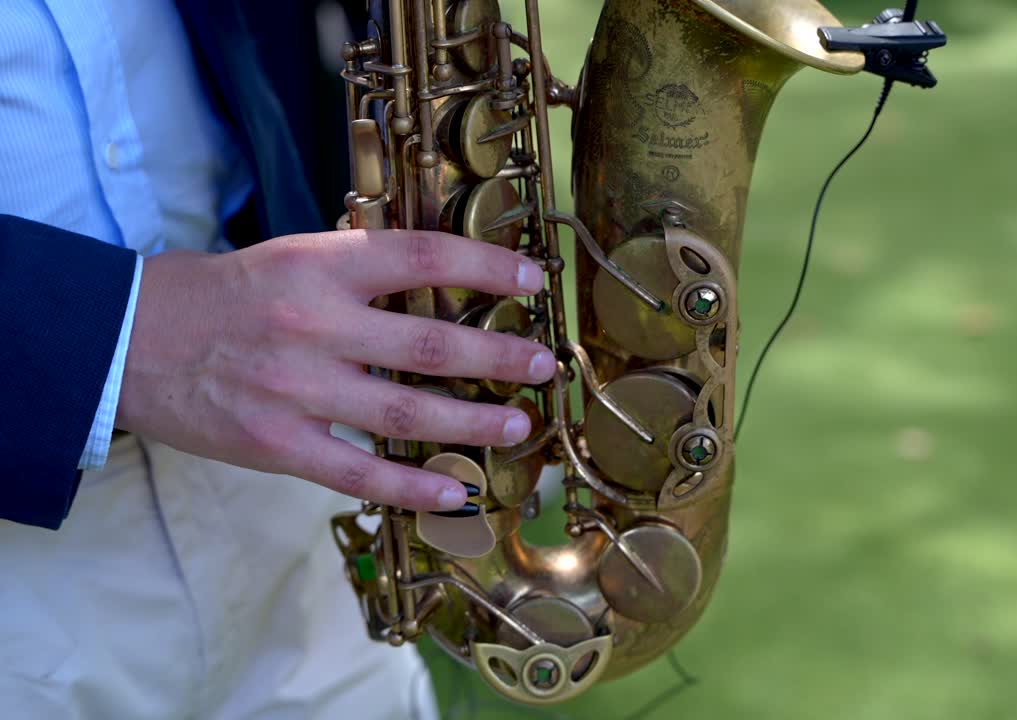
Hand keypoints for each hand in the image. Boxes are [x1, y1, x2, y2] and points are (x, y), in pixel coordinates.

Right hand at [116, 229, 553, 511]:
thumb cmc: (219, 294)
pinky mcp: (278, 444)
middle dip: (500, 357)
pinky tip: (457, 490)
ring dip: (474, 423)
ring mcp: (298, 389)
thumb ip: (358, 271)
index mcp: (320, 264)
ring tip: (518, 426)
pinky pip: (360, 471)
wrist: (127, 339)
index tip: (533, 281)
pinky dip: (414, 485)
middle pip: (433, 345)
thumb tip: (440, 281)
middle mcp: (315, 324)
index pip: (424, 256)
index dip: (487, 267)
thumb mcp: (290, 256)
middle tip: (543, 365)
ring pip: (408, 412)